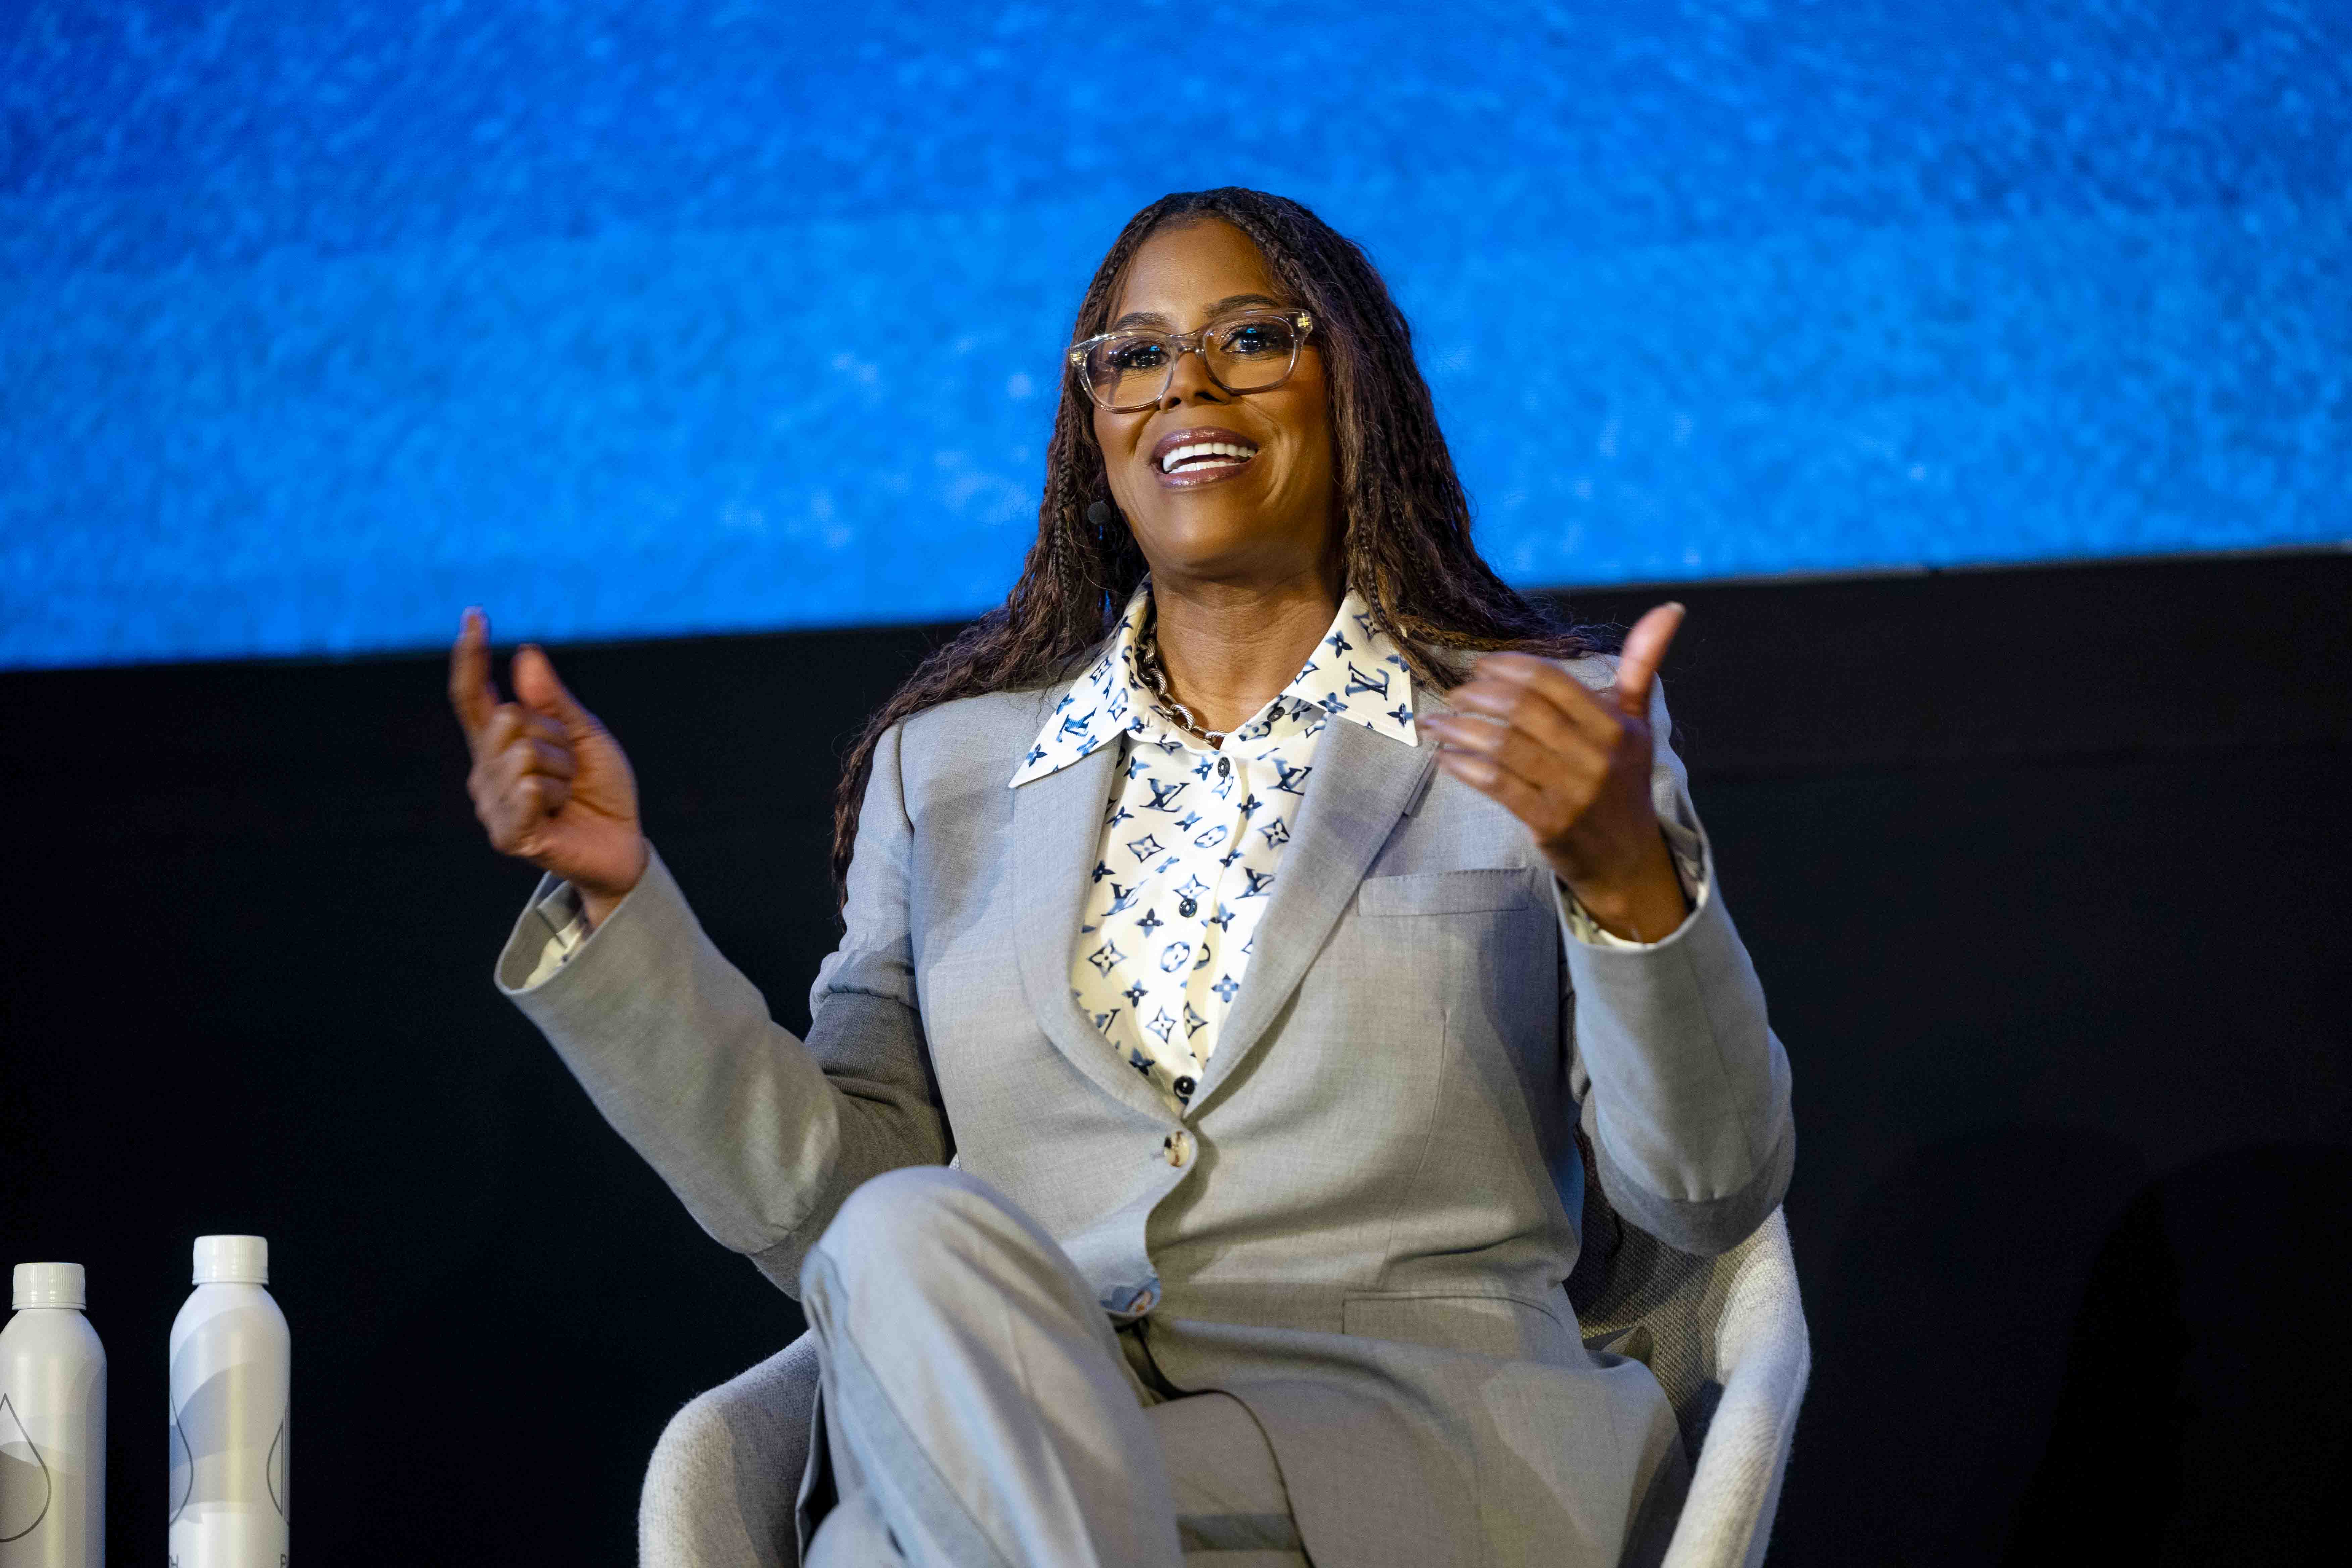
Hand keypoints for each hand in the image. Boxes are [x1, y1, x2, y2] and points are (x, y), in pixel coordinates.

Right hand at [449, 608, 647, 923]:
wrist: (622, 843)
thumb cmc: (601, 789)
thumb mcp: (585, 735)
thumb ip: (553, 701)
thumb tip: (525, 655)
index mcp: (501, 742)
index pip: (473, 695)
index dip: (470, 657)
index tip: (476, 616)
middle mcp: (487, 769)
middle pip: (509, 720)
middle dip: (555, 735)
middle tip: (571, 766)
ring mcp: (492, 802)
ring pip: (524, 755)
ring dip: (562, 770)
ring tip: (568, 793)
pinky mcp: (507, 833)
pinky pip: (528, 789)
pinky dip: (555, 794)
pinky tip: (559, 813)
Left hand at [1422, 603, 1689, 941]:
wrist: (1627, 858)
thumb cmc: (1624, 779)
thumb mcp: (1638, 722)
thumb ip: (1642, 664)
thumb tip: (1669, 608)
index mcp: (1617, 726)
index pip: (1553, 682)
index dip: (1510, 668)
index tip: (1482, 665)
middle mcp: (1598, 757)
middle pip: (1523, 710)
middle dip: (1479, 696)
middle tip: (1455, 692)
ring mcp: (1573, 792)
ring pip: (1504, 746)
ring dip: (1460, 729)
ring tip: (1435, 722)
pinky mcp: (1548, 822)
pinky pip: (1497, 784)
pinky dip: (1464, 767)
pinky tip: (1445, 757)